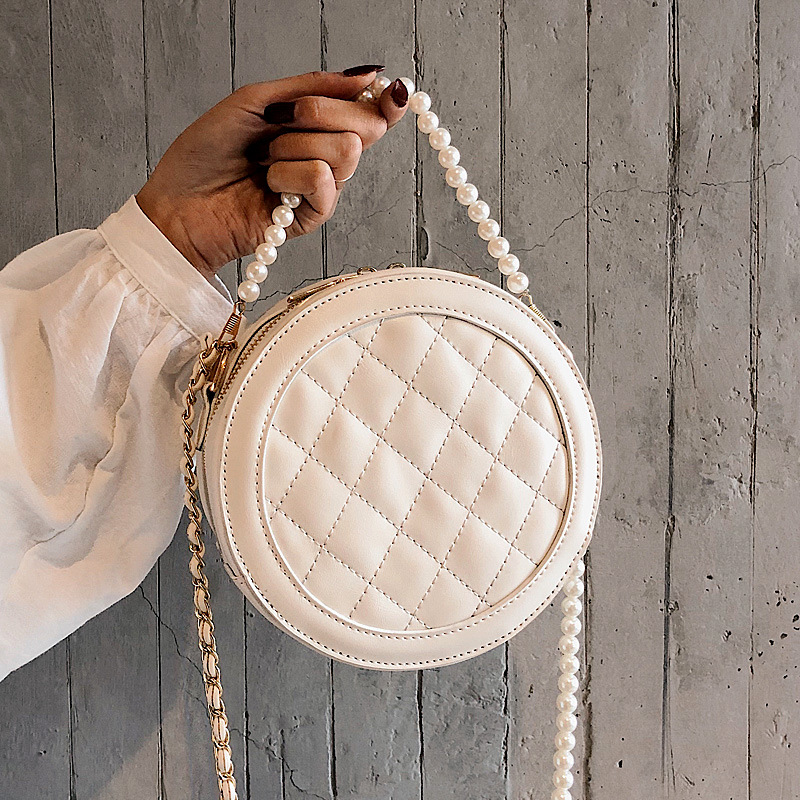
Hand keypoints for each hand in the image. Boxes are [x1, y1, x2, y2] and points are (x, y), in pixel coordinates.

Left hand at [135, 67, 409, 280]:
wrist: (179, 203)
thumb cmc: (207, 154)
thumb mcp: (257, 101)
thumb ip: (312, 86)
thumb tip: (365, 75)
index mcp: (315, 127)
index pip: (366, 112)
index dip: (384, 101)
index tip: (391, 89)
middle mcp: (323, 155)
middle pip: (364, 127)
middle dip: (325, 112)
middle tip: (284, 119)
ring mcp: (320, 188)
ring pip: (345, 151)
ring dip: (295, 145)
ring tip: (264, 159)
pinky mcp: (312, 216)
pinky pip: (323, 179)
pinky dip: (289, 174)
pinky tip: (268, 184)